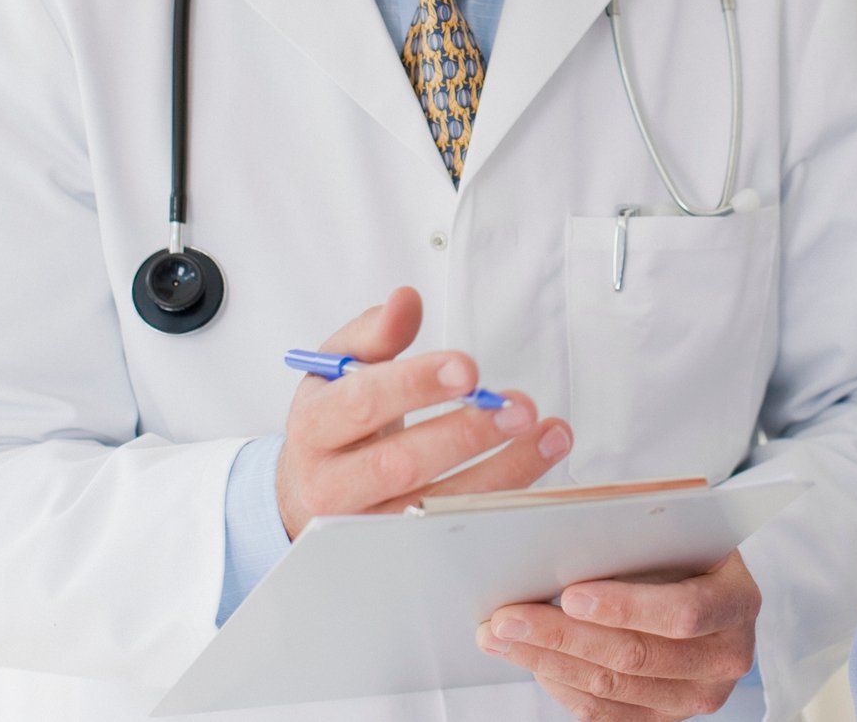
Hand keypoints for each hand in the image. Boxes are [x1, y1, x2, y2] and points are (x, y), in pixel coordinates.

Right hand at [275, 286, 572, 536]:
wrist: (306, 493)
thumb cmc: (334, 422)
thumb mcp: (338, 370)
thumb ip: (374, 333)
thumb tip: (407, 299)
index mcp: (313, 428)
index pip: (361, 404)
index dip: (415, 385)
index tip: (469, 368)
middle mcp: (331, 485)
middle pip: (400, 464)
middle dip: (466, 434)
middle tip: (520, 405)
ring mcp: (364, 531)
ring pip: (433, 510)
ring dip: (502, 473)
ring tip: (550, 434)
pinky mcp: (398, 556)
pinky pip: (454, 536)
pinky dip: (503, 504)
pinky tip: (538, 467)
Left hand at [477, 550, 760, 719]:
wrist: (703, 582)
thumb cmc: (681, 545)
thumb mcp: (674, 529)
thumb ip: (634, 536)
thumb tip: (564, 544)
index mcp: (738, 601)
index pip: (684, 612)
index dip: (626, 607)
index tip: (569, 595)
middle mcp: (727, 657)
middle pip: (637, 656)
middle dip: (563, 636)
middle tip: (508, 617)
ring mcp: (697, 695)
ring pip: (612, 688)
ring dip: (548, 661)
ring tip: (501, 637)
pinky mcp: (665, 717)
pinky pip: (605, 714)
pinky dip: (561, 685)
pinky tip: (529, 660)